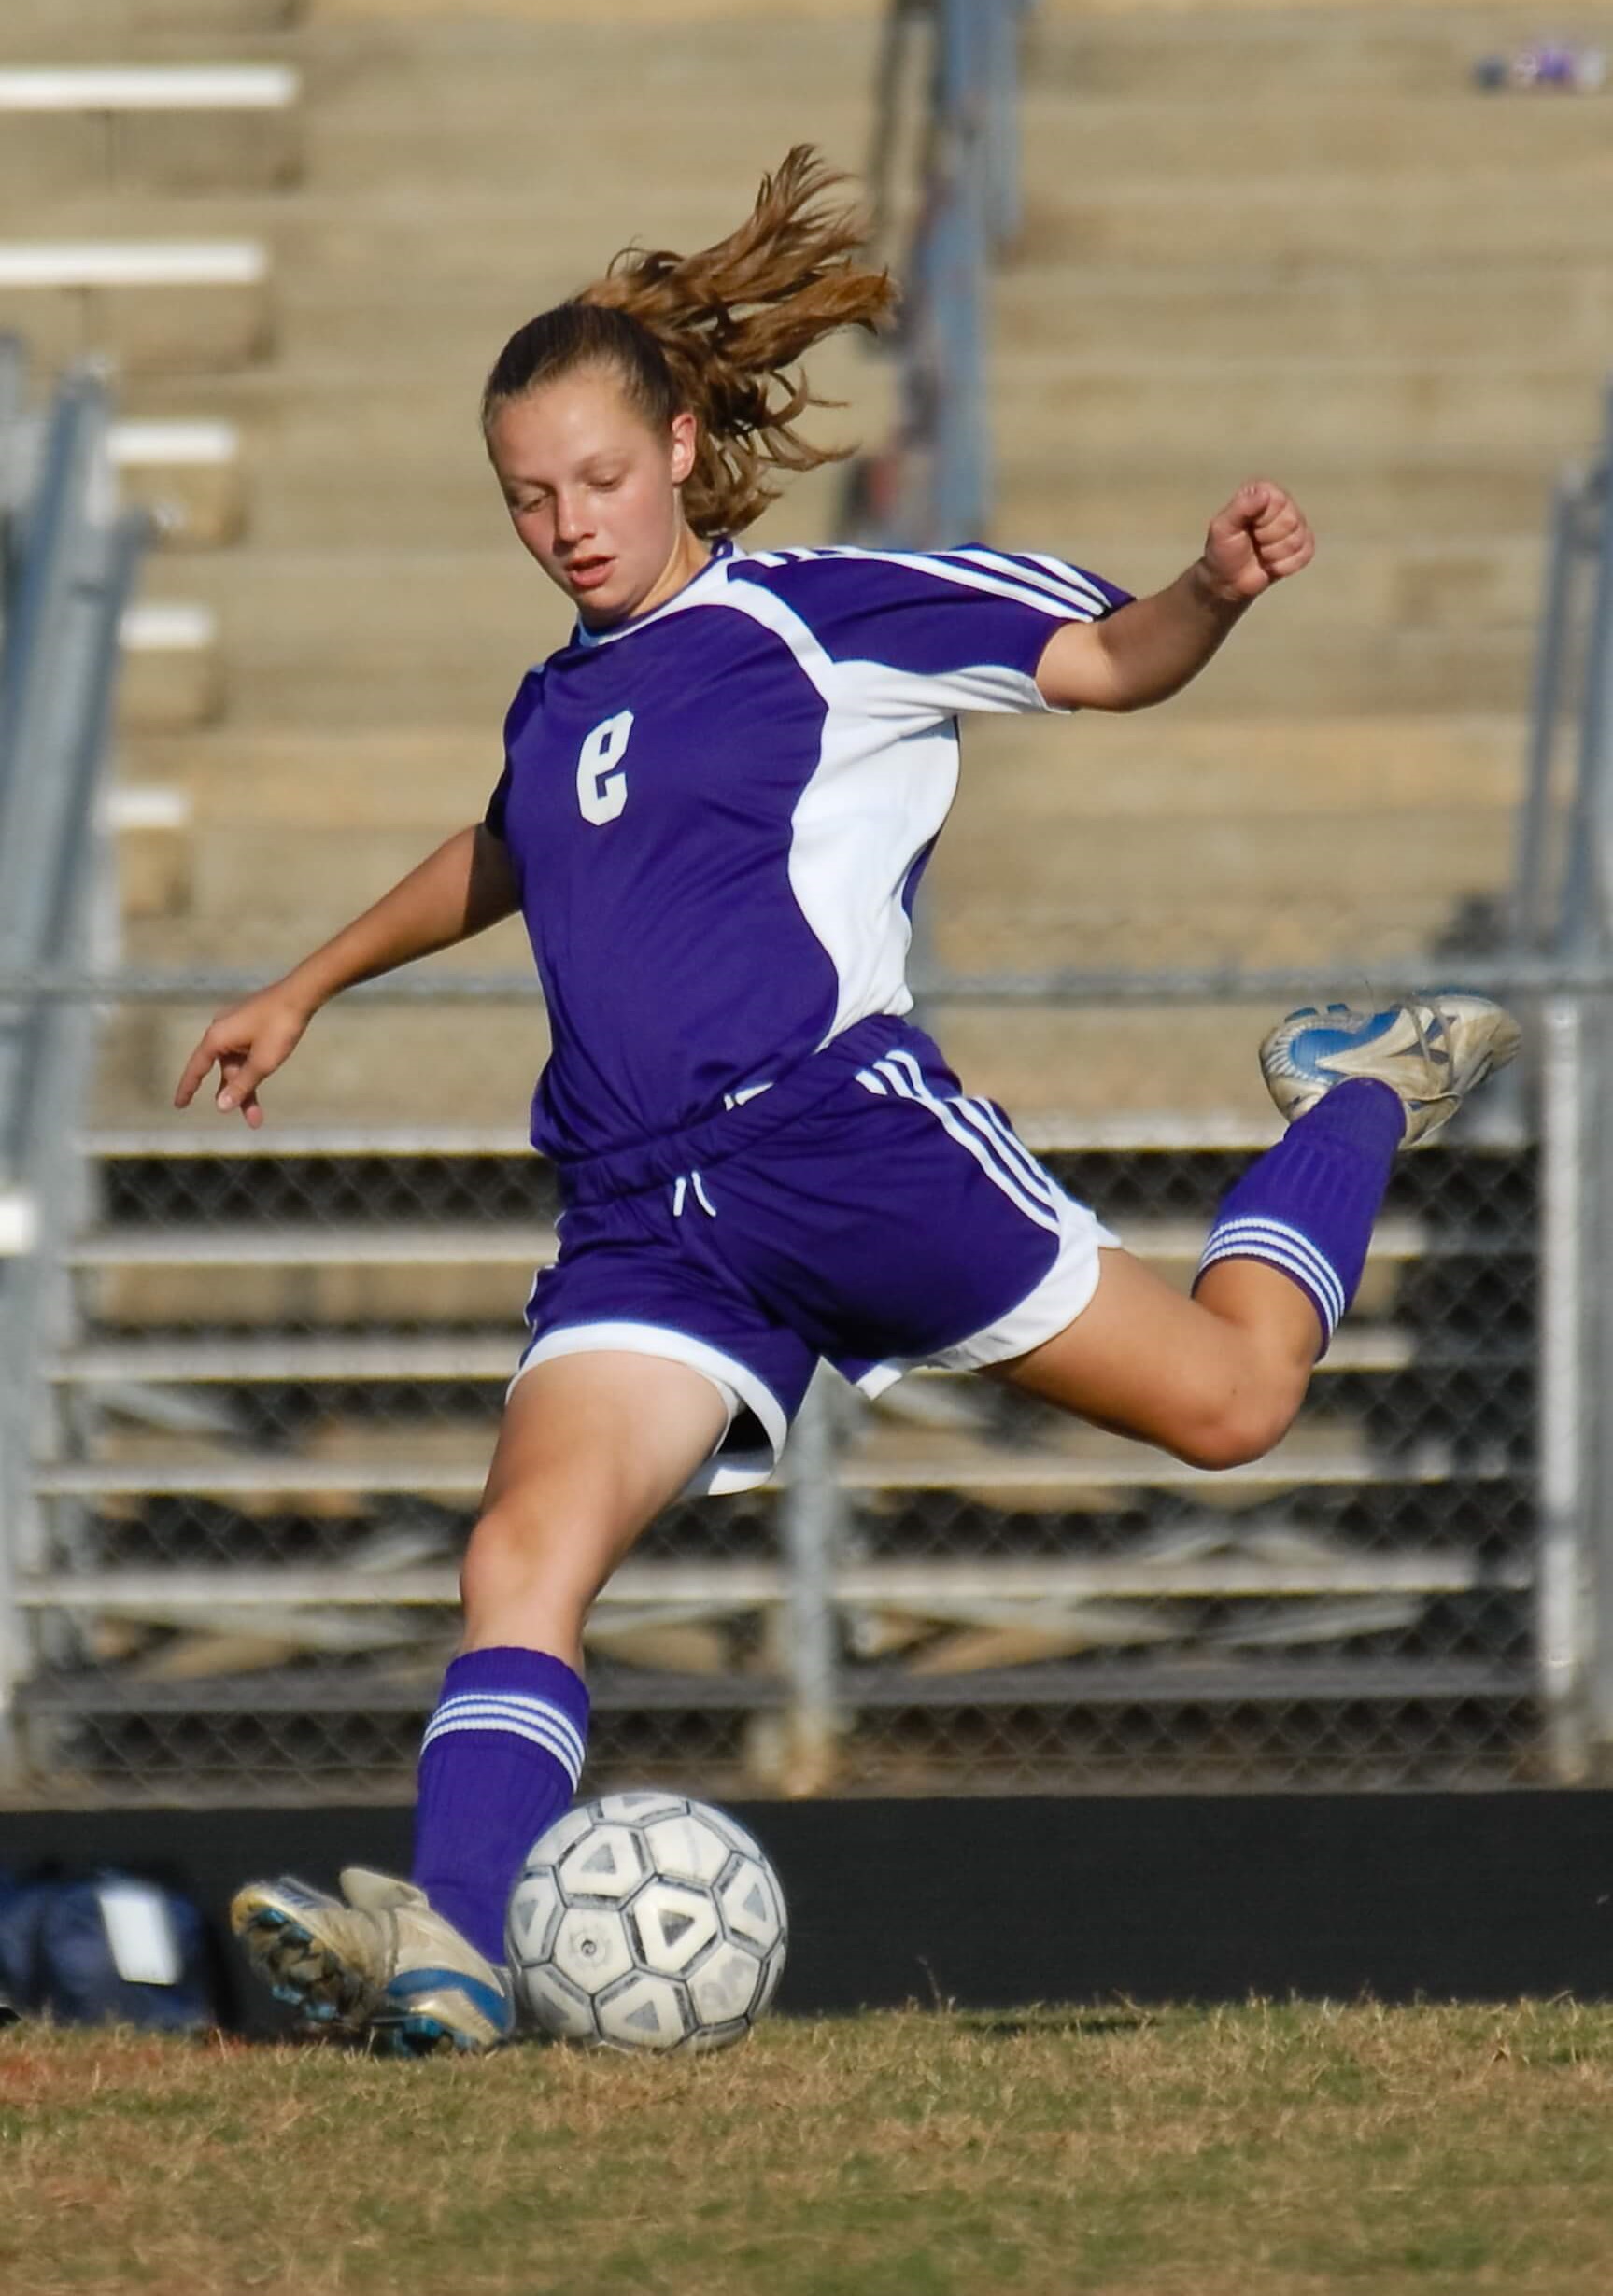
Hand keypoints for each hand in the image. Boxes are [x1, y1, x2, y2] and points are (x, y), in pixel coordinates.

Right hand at [172, 987, 312, 1127]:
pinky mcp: (250, 1024)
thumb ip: (241, 1085)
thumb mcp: (262, 1062)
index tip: (179, 1105)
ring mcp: (235, 1026)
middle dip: (238, 1097)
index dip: (187, 1088)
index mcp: (216, 1038)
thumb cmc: (279, 1027)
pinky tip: (264, 1077)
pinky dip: (253, 1069)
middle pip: (225, 1072)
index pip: (196, 1069)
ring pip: (238, 1064)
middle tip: (255, 1122)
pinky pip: (246, 1053)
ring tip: (262, 1114)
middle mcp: (220, 1031)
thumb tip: (220, 1107)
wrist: (301, 995)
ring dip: (249, 1086)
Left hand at [1200, 480, 1314, 603]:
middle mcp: (1284, 503)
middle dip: (1268, 540)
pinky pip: (1306, 554)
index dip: (1263, 521)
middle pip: (1291, 522)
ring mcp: (1296, 524)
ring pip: (1298, 540)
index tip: (1248, 528)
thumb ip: (1240, 507)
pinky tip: (1272, 564)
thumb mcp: (1223, 528)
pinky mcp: (1304, 544)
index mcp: (1263, 492)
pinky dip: (1285, 566)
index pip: (1278, 501)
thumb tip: (1264, 493)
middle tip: (1254, 542)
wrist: (1228, 580)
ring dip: (1274, 555)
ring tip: (1261, 554)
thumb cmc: (1223, 550)